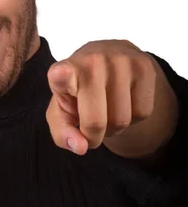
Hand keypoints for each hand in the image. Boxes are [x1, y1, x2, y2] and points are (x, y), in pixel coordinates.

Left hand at [45, 39, 156, 155]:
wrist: (107, 59)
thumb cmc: (78, 90)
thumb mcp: (62, 111)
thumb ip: (62, 133)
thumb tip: (81, 147)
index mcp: (64, 70)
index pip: (62, 73)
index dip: (61, 76)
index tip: (61, 74)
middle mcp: (92, 60)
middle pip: (96, 122)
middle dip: (94, 136)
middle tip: (90, 127)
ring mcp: (121, 59)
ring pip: (122, 120)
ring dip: (115, 128)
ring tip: (107, 110)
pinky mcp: (145, 65)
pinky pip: (143, 112)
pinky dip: (134, 118)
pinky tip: (124, 102)